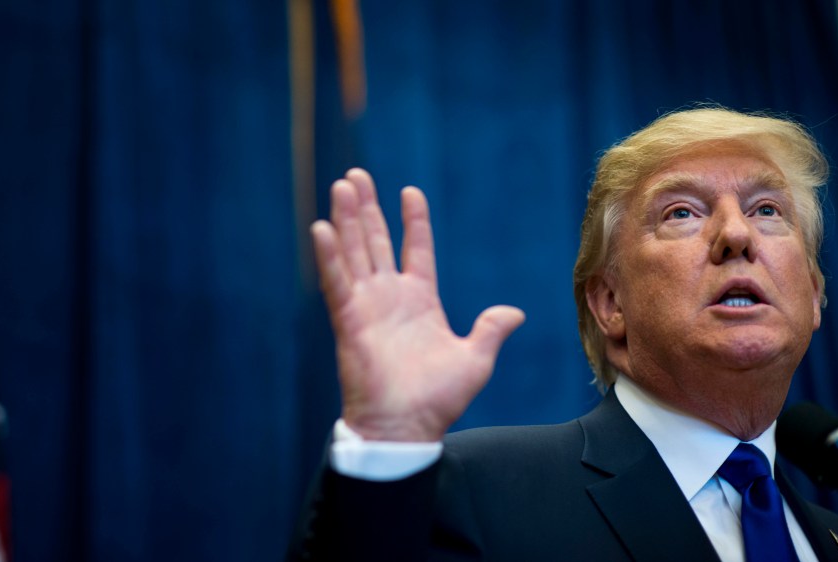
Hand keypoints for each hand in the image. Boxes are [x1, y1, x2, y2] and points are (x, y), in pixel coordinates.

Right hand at [311, 168, 524, 441]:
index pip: (417, 249)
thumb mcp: (475, 359)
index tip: (410, 191)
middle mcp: (390, 297)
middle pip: (376, 241)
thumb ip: (490, 329)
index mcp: (420, 301)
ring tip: (342, 185)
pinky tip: (323, 228)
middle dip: (367, 207)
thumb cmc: (438, 399)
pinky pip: (338, 282)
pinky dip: (330, 255)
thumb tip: (514, 313)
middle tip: (356, 176)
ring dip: (348, 219)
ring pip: (355, 252)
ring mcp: (368, 306)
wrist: (407, 427)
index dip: (414, 220)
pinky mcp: (349, 320)